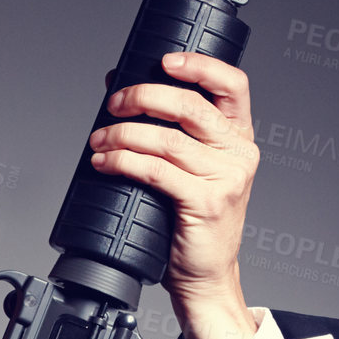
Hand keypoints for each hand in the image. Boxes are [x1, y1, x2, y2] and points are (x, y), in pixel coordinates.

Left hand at [88, 52, 259, 338]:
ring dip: (123, 134)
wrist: (206, 276)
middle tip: (114, 104)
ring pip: (167, 140)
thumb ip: (166, 128)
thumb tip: (119, 84)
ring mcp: (226, 179)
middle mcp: (239, 154)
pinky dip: (123, 161)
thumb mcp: (189, 169)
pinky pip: (156, 171)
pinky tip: (104, 161)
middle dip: (143, 97)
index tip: (164, 62)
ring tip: (99, 139)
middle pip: (191, 106)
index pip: (232, 84)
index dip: (199, 65)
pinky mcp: (206, 203)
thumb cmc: (193, 221)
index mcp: (240, 137)